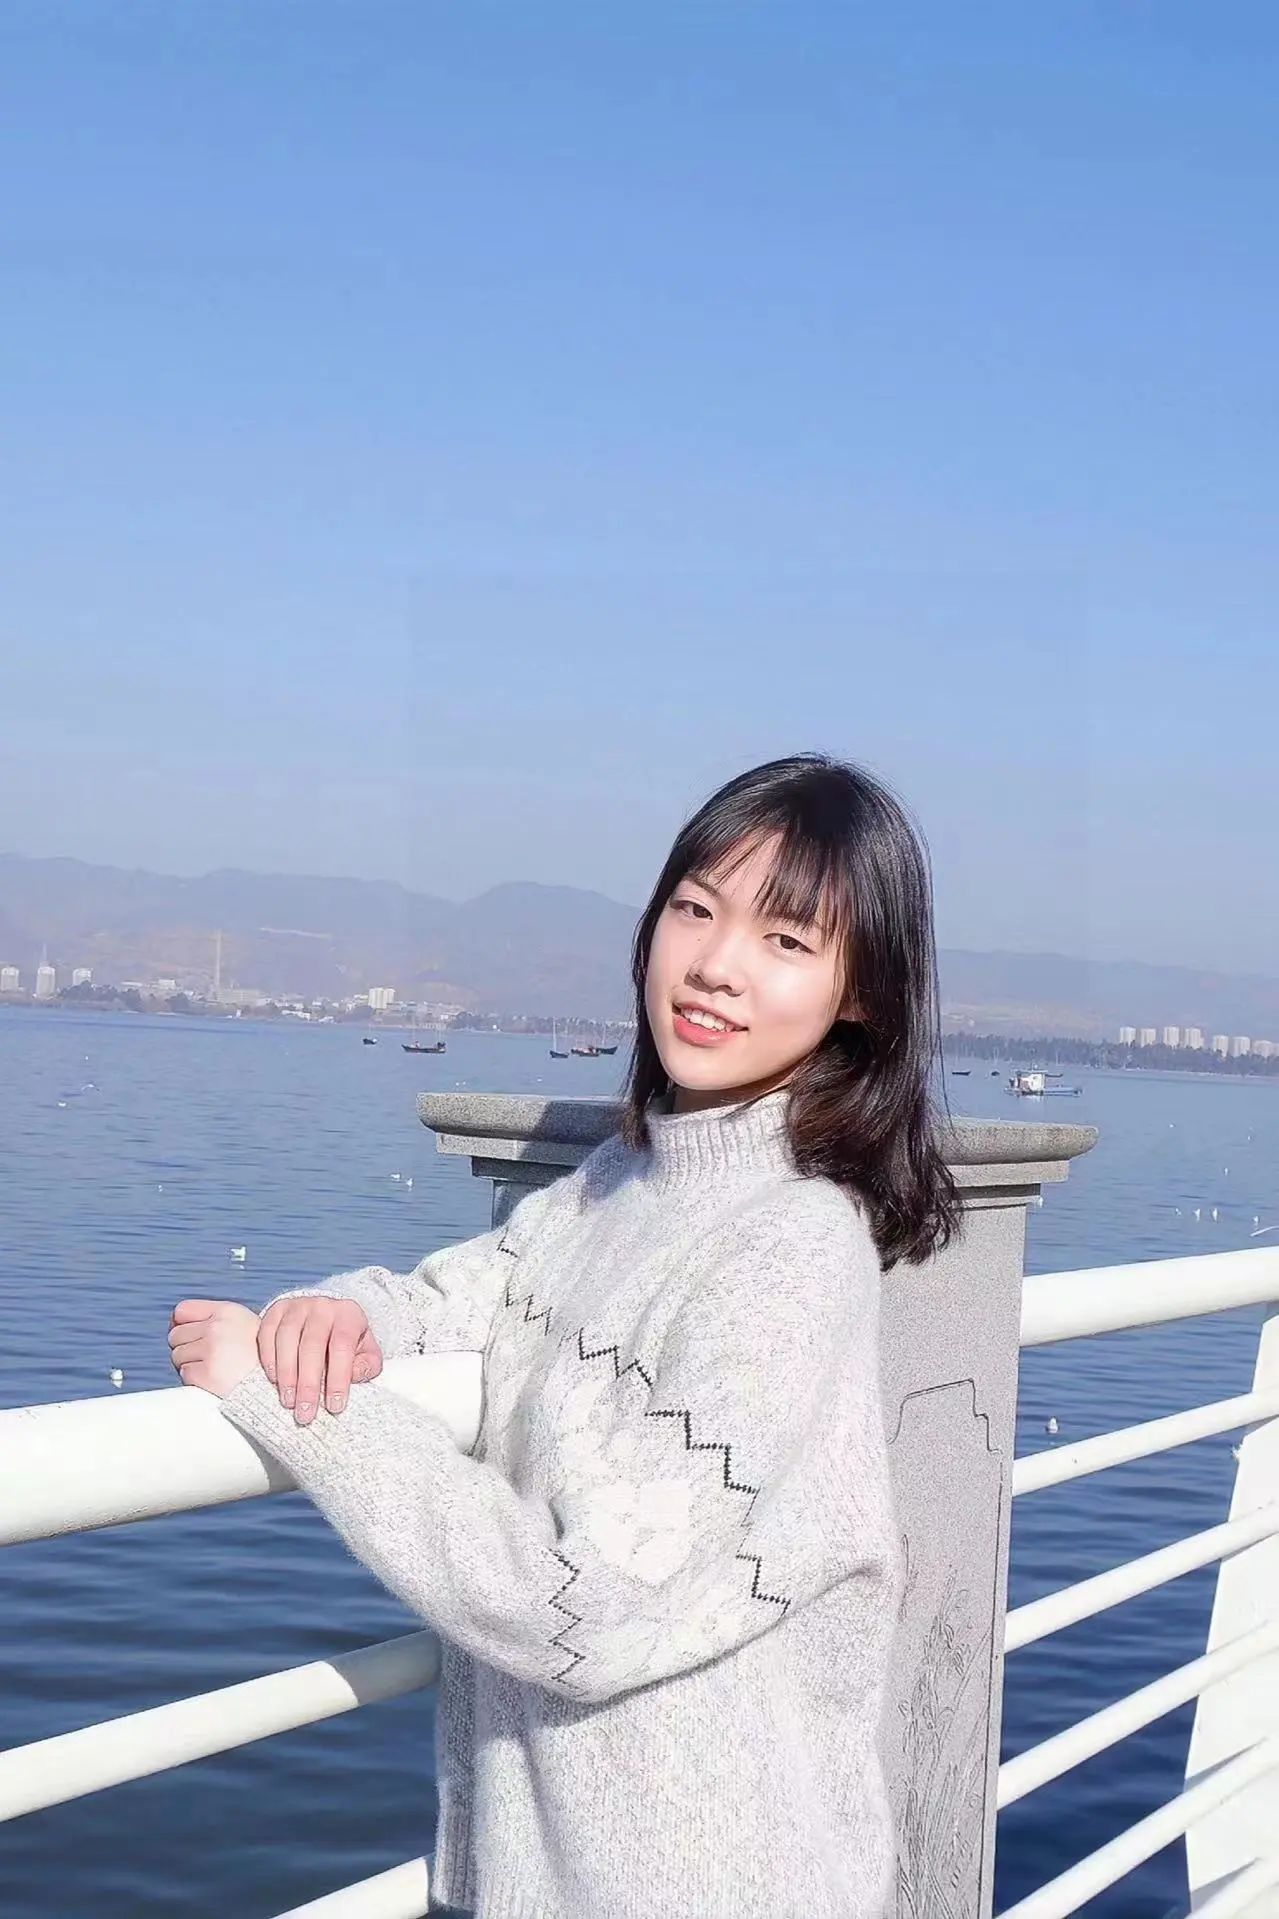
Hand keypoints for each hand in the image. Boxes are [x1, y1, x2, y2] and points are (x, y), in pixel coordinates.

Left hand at [169, 1299, 260, 1399]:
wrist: (274, 1384)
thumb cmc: (256, 1356)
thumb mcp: (241, 1324)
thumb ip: (212, 1318)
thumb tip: (172, 1322)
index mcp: (226, 1311)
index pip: (182, 1310)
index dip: (181, 1324)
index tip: (190, 1336)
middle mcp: (217, 1326)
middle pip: (175, 1335)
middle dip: (185, 1347)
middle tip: (206, 1357)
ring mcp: (211, 1349)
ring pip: (177, 1356)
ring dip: (189, 1364)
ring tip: (212, 1368)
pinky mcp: (206, 1373)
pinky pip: (184, 1374)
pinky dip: (194, 1379)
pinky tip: (213, 1379)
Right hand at [255, 1297, 382, 1424]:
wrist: (325, 1314)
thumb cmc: (345, 1341)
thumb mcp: (366, 1350)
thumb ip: (366, 1365)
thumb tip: (354, 1376)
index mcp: (348, 1315)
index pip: (343, 1347)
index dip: (338, 1378)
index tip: (334, 1406)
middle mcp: (322, 1307)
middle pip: (312, 1346)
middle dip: (308, 1383)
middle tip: (305, 1413)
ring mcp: (297, 1306)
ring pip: (287, 1339)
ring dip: (286, 1374)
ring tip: (288, 1402)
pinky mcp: (276, 1310)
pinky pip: (267, 1333)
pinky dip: (268, 1358)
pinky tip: (274, 1380)